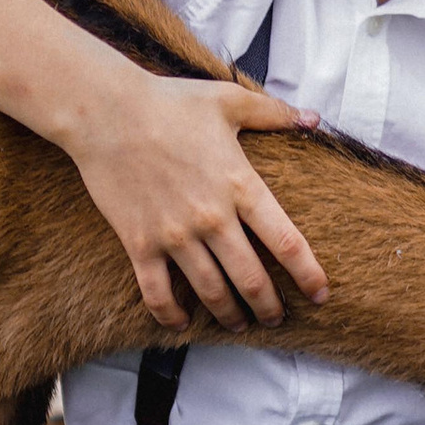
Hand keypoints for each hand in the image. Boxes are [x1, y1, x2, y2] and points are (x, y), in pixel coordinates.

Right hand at [74, 72, 329, 333]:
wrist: (105, 112)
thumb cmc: (169, 102)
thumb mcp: (229, 100)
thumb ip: (274, 113)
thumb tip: (313, 119)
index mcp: (240, 185)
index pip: (286, 242)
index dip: (308, 274)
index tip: (319, 294)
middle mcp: (212, 217)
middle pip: (252, 279)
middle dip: (269, 307)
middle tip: (276, 319)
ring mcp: (175, 235)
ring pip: (211, 292)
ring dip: (229, 315)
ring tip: (238, 324)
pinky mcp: (140, 243)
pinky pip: (158, 293)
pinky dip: (171, 314)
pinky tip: (181, 324)